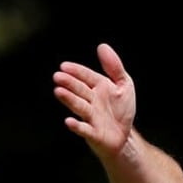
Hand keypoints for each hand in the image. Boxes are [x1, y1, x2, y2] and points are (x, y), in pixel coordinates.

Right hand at [52, 43, 135, 159]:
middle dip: (70, 84)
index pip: (86, 76)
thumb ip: (114, 67)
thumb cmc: (121, 109)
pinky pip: (84, 130)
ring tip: (58, 91)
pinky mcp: (93, 134)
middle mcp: (91, 101)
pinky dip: (77, 126)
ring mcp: (91, 117)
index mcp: (98, 87)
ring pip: (79, 107)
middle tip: (58, 77)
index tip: (64, 66)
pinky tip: (68, 121)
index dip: (77, 71)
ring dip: (69, 100)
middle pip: (80, 90)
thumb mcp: (123, 85)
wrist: (124, 136)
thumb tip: (102, 46)